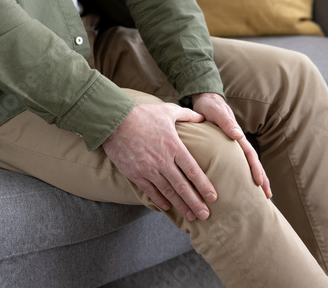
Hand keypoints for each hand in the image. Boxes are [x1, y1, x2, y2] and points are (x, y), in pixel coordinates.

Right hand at [102, 103, 217, 220]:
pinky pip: (150, 191)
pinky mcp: (135, 174)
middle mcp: (163, 161)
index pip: (193, 171)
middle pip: (183, 186)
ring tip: (190, 216)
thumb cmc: (142, 114)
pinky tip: (167, 207)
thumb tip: (203, 117)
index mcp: (174, 147)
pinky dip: (159, 200)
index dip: (204, 185)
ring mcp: (148, 169)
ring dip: (180, 205)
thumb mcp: (168, 111)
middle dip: (195, 202)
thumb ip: (187, 115)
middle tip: (205, 215)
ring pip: (168, 192)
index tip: (213, 197)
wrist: (114, 120)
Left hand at [192, 93, 271, 198]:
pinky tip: (241, 186)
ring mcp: (233, 147)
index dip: (255, 169)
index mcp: (237, 136)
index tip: (259, 183)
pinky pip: (236, 164)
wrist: (206, 100)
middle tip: (267, 197)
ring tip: (260, 196)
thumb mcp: (216, 112)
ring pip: (246, 165)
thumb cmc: (210, 106)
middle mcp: (237, 143)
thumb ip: (225, 122)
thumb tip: (238, 134)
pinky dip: (241, 175)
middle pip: (253, 163)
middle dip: (261, 180)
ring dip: (255, 180)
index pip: (250, 155)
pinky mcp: (226, 149)